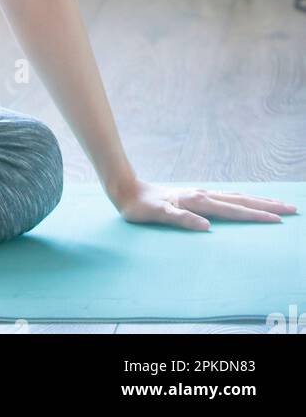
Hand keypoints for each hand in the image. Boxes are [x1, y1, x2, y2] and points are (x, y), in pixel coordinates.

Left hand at [114, 179, 297, 229]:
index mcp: (198, 200)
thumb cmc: (140, 207)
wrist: (127, 190)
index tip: (278, 220)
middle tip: (291, 209)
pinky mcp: (195, 196)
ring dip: (257, 201)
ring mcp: (200, 194)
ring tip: (276, 204)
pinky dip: (241, 200)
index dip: (256, 216)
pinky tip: (245, 203)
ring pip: (236, 198)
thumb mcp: (157, 215)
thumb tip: (206, 226)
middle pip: (242, 201)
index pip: (233, 210)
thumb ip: (180, 219)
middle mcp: (203, 195)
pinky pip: (226, 198)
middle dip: (267, 206)